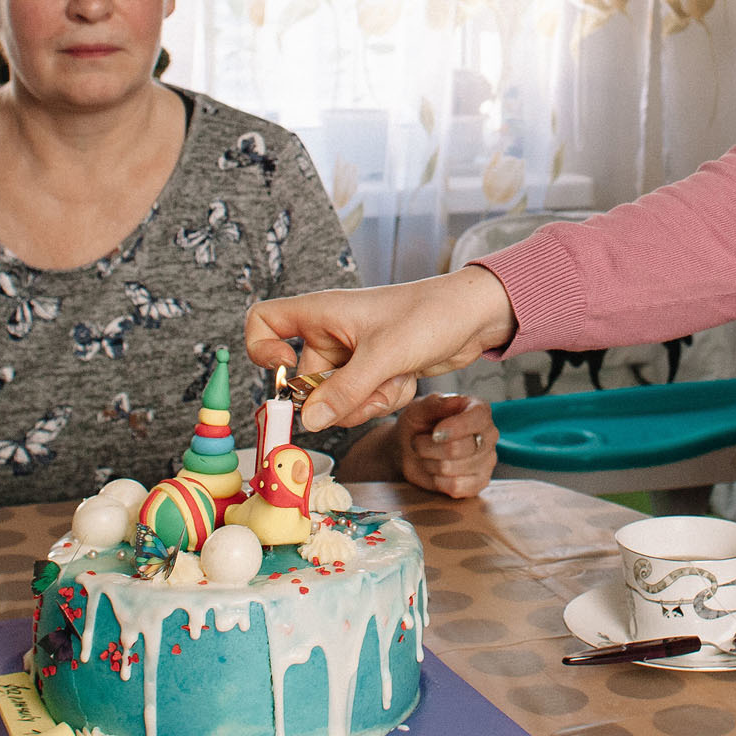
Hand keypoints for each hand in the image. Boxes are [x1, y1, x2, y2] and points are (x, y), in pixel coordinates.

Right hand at [246, 266, 516, 431]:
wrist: (474, 316)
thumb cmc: (430, 315)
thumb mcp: (384, 355)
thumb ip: (344, 391)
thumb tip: (308, 421)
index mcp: (321, 313)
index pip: (263, 321)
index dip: (261, 349)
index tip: (285, 368)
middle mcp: (330, 334)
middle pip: (303, 382)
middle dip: (338, 399)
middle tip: (370, 392)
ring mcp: (351, 355)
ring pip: (336, 400)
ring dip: (367, 401)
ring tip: (397, 378)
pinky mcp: (373, 372)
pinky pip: (362, 401)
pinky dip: (385, 398)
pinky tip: (408, 378)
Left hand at [390, 394, 496, 498]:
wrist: (408, 449)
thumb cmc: (417, 424)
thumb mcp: (419, 408)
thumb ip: (435, 402)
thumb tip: (455, 401)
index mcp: (479, 410)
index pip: (477, 418)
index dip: (455, 427)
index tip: (435, 433)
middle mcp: (489, 434)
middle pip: (458, 448)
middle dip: (428, 447)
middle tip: (419, 442)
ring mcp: (487, 460)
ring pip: (451, 468)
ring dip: (429, 463)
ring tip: (426, 455)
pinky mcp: (480, 482)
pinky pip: (456, 487)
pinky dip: (437, 481)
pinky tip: (435, 472)